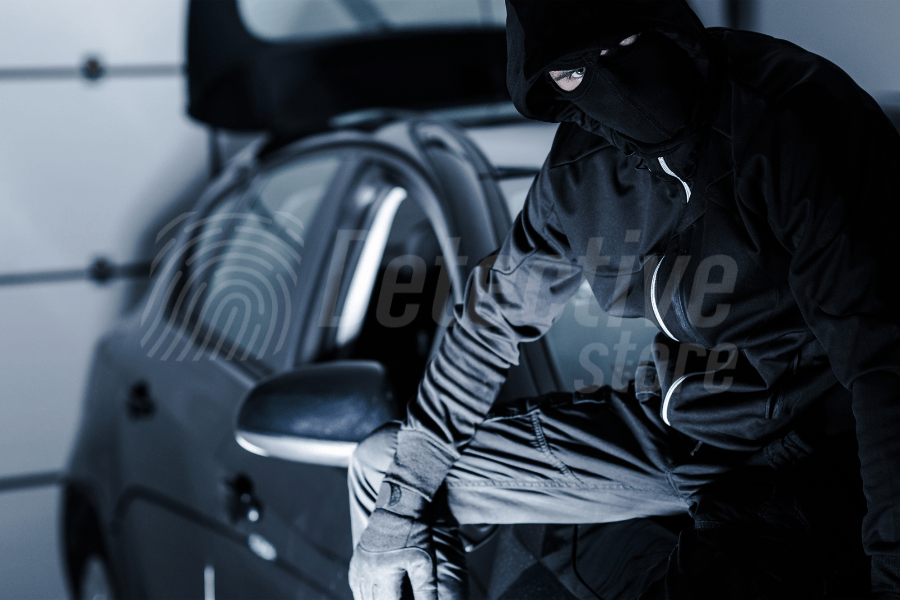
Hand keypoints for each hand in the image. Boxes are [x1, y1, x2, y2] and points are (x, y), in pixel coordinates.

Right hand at [349, 484, 436, 599]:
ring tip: (392, 594)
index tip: (407, 599)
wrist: (399, 506)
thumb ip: (426, 591)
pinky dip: (364, 594)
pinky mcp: (357, 559)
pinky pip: (355, 585)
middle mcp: (367, 571)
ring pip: (362, 597)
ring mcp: (359, 565)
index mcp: (383, 573)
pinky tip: (376, 594)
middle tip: (401, 595)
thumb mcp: (425, 563)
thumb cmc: (415, 533)